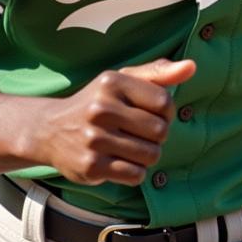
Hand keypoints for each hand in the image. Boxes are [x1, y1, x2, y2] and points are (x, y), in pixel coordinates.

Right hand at [36, 58, 196, 186]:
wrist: (50, 129)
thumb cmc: (98, 102)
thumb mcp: (122, 79)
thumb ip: (158, 72)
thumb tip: (191, 67)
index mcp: (112, 82)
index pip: (164, 102)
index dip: (167, 113)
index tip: (154, 114)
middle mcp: (101, 107)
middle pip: (160, 131)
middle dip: (157, 136)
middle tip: (139, 134)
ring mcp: (95, 138)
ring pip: (150, 155)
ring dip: (146, 155)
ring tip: (129, 147)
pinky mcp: (91, 165)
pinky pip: (135, 175)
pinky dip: (134, 172)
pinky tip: (119, 161)